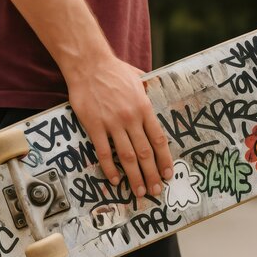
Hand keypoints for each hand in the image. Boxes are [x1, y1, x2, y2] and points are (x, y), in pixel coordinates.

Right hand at [68, 57, 172, 197]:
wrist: (88, 64)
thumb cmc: (113, 70)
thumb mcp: (138, 78)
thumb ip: (147, 91)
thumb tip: (154, 93)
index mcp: (144, 108)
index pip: (158, 139)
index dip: (164, 159)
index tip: (168, 174)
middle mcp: (131, 118)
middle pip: (145, 153)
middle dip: (152, 175)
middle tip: (156, 190)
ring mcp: (113, 123)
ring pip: (127, 157)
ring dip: (134, 177)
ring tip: (139, 191)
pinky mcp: (94, 125)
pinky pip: (103, 152)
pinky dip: (110, 168)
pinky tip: (115, 180)